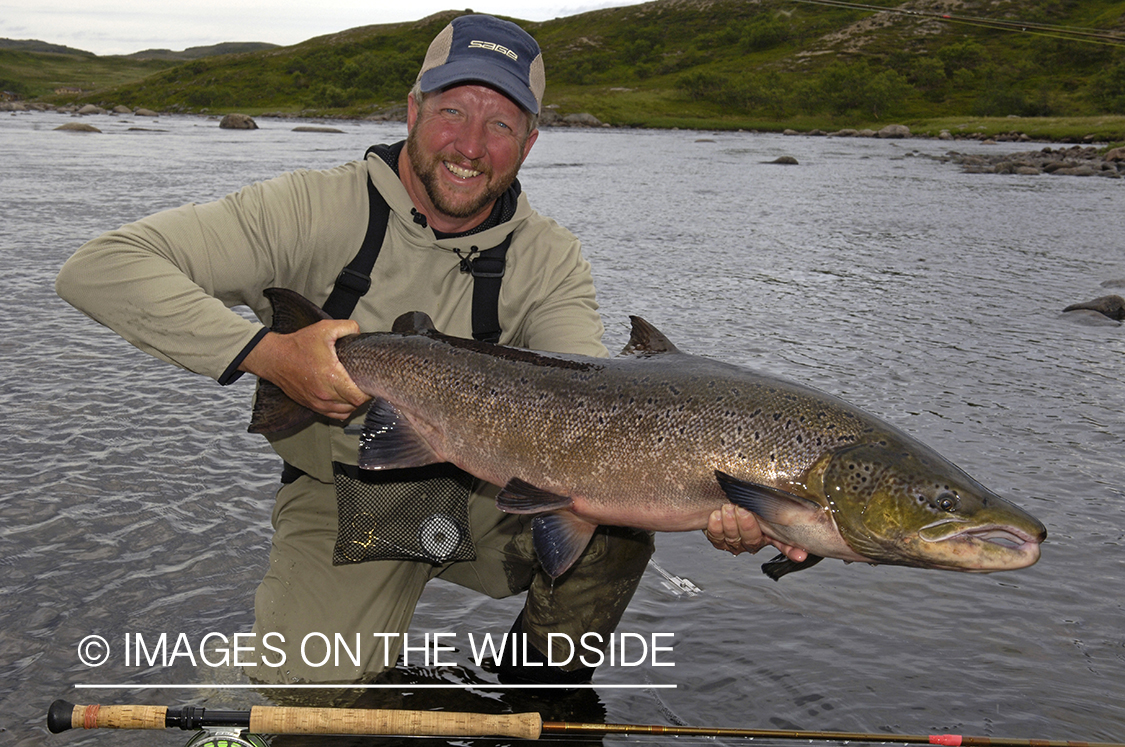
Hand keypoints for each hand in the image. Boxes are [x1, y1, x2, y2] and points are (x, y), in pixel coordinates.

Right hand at [239, 321, 369, 419]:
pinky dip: (342, 409)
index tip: (370, 381)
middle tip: (365, 383)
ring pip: (345, 412)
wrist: (274, 358)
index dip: (369, 391)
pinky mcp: (311, 405)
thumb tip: (359, 332)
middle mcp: (325, 394)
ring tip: (355, 390)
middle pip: (354, 405)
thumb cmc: (298, 345)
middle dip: (363, 395)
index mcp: (331, 377)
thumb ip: (347, 327)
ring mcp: (317, 402)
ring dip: (353, 403)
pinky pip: (334, 415)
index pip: (358, 397)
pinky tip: (344, 398)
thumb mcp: (324, 328)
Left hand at [704, 504, 807, 561]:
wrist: (721, 498)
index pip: (785, 545)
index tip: (800, 555)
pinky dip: (715, 526)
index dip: (793, 552)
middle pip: (752, 541)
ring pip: (733, 539)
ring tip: (728, 508)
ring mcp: (735, 541)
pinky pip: (716, 538)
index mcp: (768, 533)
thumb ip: (780, 507)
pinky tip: (716, 515)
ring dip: (730, 524)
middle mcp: (752, 540)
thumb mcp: (763, 501)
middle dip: (747, 525)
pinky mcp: (718, 539)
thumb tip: (801, 510)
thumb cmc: (744, 500)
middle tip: (743, 510)